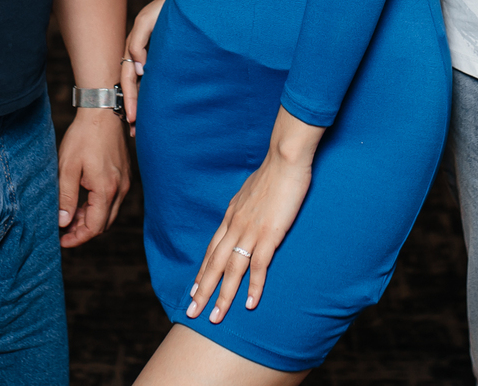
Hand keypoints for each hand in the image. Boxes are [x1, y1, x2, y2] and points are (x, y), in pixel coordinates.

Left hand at [57, 107, 130, 246]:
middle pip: (104, 224)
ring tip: (70, 216)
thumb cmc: (83, 137)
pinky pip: (113, 200)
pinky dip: (99, 207)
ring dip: (91, 219)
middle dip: (83, 231)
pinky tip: (83, 201)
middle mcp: (120, 189)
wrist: (102, 111)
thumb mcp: (67, 168)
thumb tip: (63, 222)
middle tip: (63, 230)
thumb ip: (66, 197)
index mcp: (106, 189)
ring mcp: (125, 182)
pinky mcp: (124, 175)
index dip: (77, 238)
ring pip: (109, 213)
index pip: (94, 227)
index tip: (62, 241)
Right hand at [121, 0, 167, 134]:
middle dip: (133, 111)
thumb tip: (140, 68)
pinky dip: (154, 98)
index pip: (129, 81)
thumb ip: (139, 43)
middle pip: (134, 90)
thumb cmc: (163, 9)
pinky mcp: (164, 61)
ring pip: (144, 89)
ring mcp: (152, 61)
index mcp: (134, 51)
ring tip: (142, 129)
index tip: (132, 119)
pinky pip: (156, 83)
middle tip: (135, 133)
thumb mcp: (146, 22)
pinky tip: (157, 111)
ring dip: (143, 108)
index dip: (131, 100)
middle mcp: (141, 58)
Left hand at [187, 111, 320, 323]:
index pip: (212, 249)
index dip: (202, 270)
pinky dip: (253, 286)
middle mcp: (235, 226)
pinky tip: (249, 304)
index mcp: (231, 215)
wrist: (285, 159)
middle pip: (214, 263)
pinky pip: (258, 266)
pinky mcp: (269, 234)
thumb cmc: (273, 171)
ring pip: (232, 270)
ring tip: (216, 317)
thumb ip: (245, 205)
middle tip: (192, 311)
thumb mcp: (251, 190)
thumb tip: (244, 210)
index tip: (194, 288)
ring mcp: (251, 231)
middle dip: (203, 290)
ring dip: (223, 295)